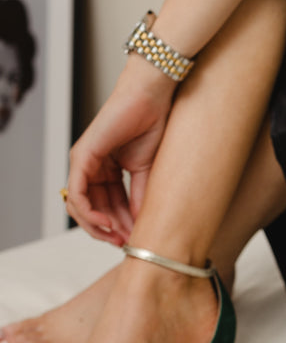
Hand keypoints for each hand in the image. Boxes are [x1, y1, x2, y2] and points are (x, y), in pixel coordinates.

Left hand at [65, 55, 176, 243]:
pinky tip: (107, 223)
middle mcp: (90, 167)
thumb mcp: (148, 171)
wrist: (152, 99)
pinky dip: (90, 213)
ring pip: (79, 206)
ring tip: (117, 236)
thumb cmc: (152, 125)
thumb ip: (141, 197)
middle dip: (107, 230)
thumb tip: (140, 225)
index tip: (132, 241)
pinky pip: (77, 193)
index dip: (118, 226)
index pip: (106, 206)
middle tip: (125, 244)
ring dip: (97, 226)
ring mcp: (83, 161)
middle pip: (90, 209)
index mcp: (105, 170)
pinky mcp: (81, 156)